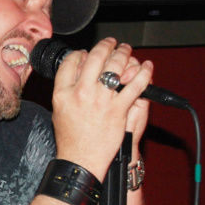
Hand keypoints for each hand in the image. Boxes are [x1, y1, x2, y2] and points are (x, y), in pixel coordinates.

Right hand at [50, 38, 152, 180]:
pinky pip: (135, 85)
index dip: (81, 52)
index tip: (87, 52)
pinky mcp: (118, 110)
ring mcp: (101, 100)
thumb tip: (75, 69)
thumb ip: (66, 88)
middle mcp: (82, 93)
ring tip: (126, 50)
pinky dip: (143, 73)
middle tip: (111, 43)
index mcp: (63, 92)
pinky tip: (146, 67)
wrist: (81, 160)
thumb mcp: (58, 110)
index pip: (72, 61)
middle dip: (106, 46)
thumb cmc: (70, 139)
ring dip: (124, 53)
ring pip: (115, 67)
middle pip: (95, 58)